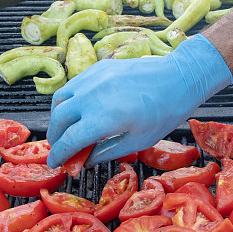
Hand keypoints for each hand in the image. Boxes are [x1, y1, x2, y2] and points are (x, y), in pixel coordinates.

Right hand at [46, 33, 232, 167]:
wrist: (178, 78)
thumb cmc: (165, 112)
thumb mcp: (138, 141)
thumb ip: (107, 152)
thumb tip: (85, 161)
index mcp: (105, 118)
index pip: (70, 140)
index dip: (59, 154)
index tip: (55, 163)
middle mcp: (93, 96)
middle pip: (59, 119)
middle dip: (54, 137)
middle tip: (58, 149)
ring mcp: (94, 79)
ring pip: (60, 99)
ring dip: (56, 118)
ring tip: (63, 130)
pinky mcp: (98, 68)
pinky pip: (73, 85)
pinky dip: (67, 101)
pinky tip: (75, 110)